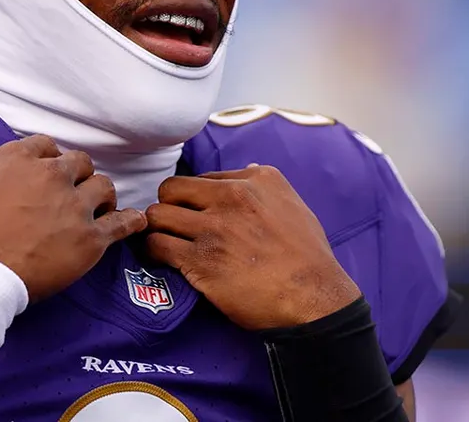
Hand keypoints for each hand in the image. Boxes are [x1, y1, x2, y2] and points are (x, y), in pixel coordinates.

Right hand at [0, 136, 146, 302]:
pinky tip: (136, 221)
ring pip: (104, 187)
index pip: (46, 146)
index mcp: (19, 159)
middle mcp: (52, 176)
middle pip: (80, 163)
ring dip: (102, 197)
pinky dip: (131, 222)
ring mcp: (75, 206)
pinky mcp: (91, 238)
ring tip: (100, 208)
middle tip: (74, 194)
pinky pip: (122, 223)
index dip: (50, 160)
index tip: (49, 173)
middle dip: (78, 176)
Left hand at [144, 165, 360, 330]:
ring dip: (157, 229)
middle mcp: (232, 197)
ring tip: (165, 242)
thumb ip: (266, 187)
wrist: (314, 297)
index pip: (202, 179)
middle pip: (171, 189)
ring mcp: (214, 228)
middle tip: (174, 226)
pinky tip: (163, 259)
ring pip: (157, 215)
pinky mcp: (200, 260)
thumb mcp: (294, 206)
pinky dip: (154, 252)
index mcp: (255, 181)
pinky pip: (157, 245)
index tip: (196, 214)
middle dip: (168, 207)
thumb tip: (248, 170)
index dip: (194, 199)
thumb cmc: (308, 257)